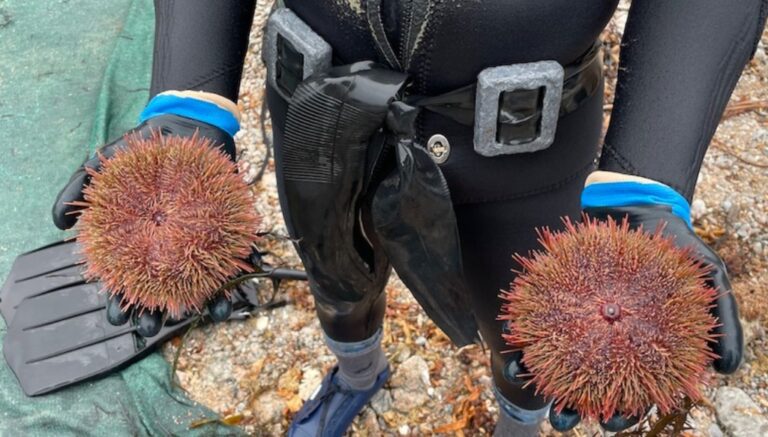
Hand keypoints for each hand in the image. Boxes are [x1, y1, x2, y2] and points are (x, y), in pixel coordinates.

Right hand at [53, 92, 241, 335]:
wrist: (185, 123)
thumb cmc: (140, 151)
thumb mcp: (103, 165)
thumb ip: (78, 191)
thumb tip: (57, 222)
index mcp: (139, 242)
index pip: (128, 280)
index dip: (124, 302)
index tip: (122, 318)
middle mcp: (170, 247)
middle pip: (169, 287)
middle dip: (169, 311)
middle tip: (167, 324)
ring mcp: (200, 240)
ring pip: (206, 278)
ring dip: (212, 298)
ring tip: (218, 312)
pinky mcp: (226, 227)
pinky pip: (236, 252)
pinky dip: (243, 268)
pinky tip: (244, 284)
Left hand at [549, 176, 742, 431]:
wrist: (639, 208)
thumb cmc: (676, 251)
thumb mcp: (708, 279)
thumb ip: (721, 321)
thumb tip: (726, 368)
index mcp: (642, 352)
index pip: (632, 395)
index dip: (622, 414)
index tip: (609, 421)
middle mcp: (608, 344)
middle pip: (590, 388)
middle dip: (574, 409)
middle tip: (562, 418)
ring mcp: (580, 325)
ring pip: (558, 363)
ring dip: (542, 381)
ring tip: (529, 388)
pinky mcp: (558, 304)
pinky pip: (538, 326)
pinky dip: (526, 339)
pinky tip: (514, 350)